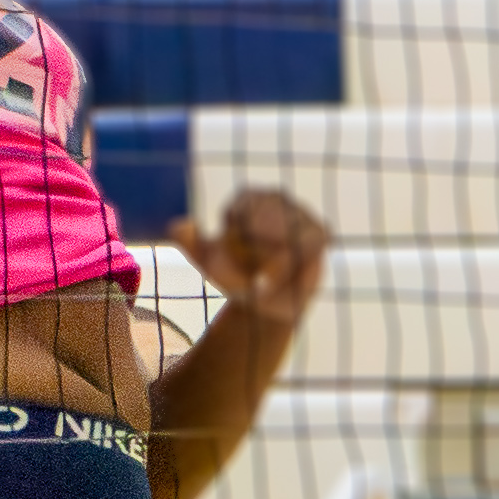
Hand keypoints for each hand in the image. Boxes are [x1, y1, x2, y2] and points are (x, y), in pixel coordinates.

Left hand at [171, 186, 331, 325]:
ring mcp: (301, 212)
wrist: (268, 301)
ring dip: (274, 265)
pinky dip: (295, 266)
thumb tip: (179, 225)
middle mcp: (277, 198)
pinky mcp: (320, 231)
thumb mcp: (208, 262)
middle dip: (256, 255)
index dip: (235, 239)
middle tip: (251, 276)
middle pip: (266, 221)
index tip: (233, 258)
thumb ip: (191, 244)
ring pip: (288, 236)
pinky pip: (307, 247)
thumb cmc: (236, 276)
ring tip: (265, 280)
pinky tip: (285, 277)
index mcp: (247, 198)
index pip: (240, 211)